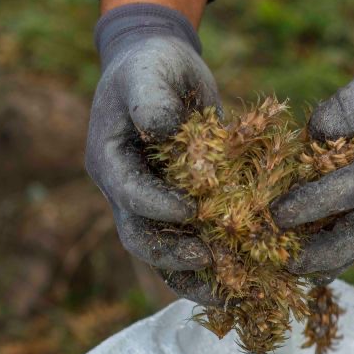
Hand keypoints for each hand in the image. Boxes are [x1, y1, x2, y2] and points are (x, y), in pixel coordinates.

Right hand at [85, 3, 220, 303]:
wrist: (159, 67)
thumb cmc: (151, 66)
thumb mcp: (149, 71)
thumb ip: (153, 98)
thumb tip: (165, 131)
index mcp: (110, 158)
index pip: (128, 192)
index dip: (156, 205)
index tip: (191, 211)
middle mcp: (125, 188)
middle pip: (141, 234)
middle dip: (173, 253)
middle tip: (211, 261)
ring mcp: (150, 199)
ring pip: (164, 249)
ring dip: (193, 272)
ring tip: (231, 288)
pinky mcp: (177, 201)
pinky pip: (189, 238)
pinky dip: (211, 259)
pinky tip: (242, 272)